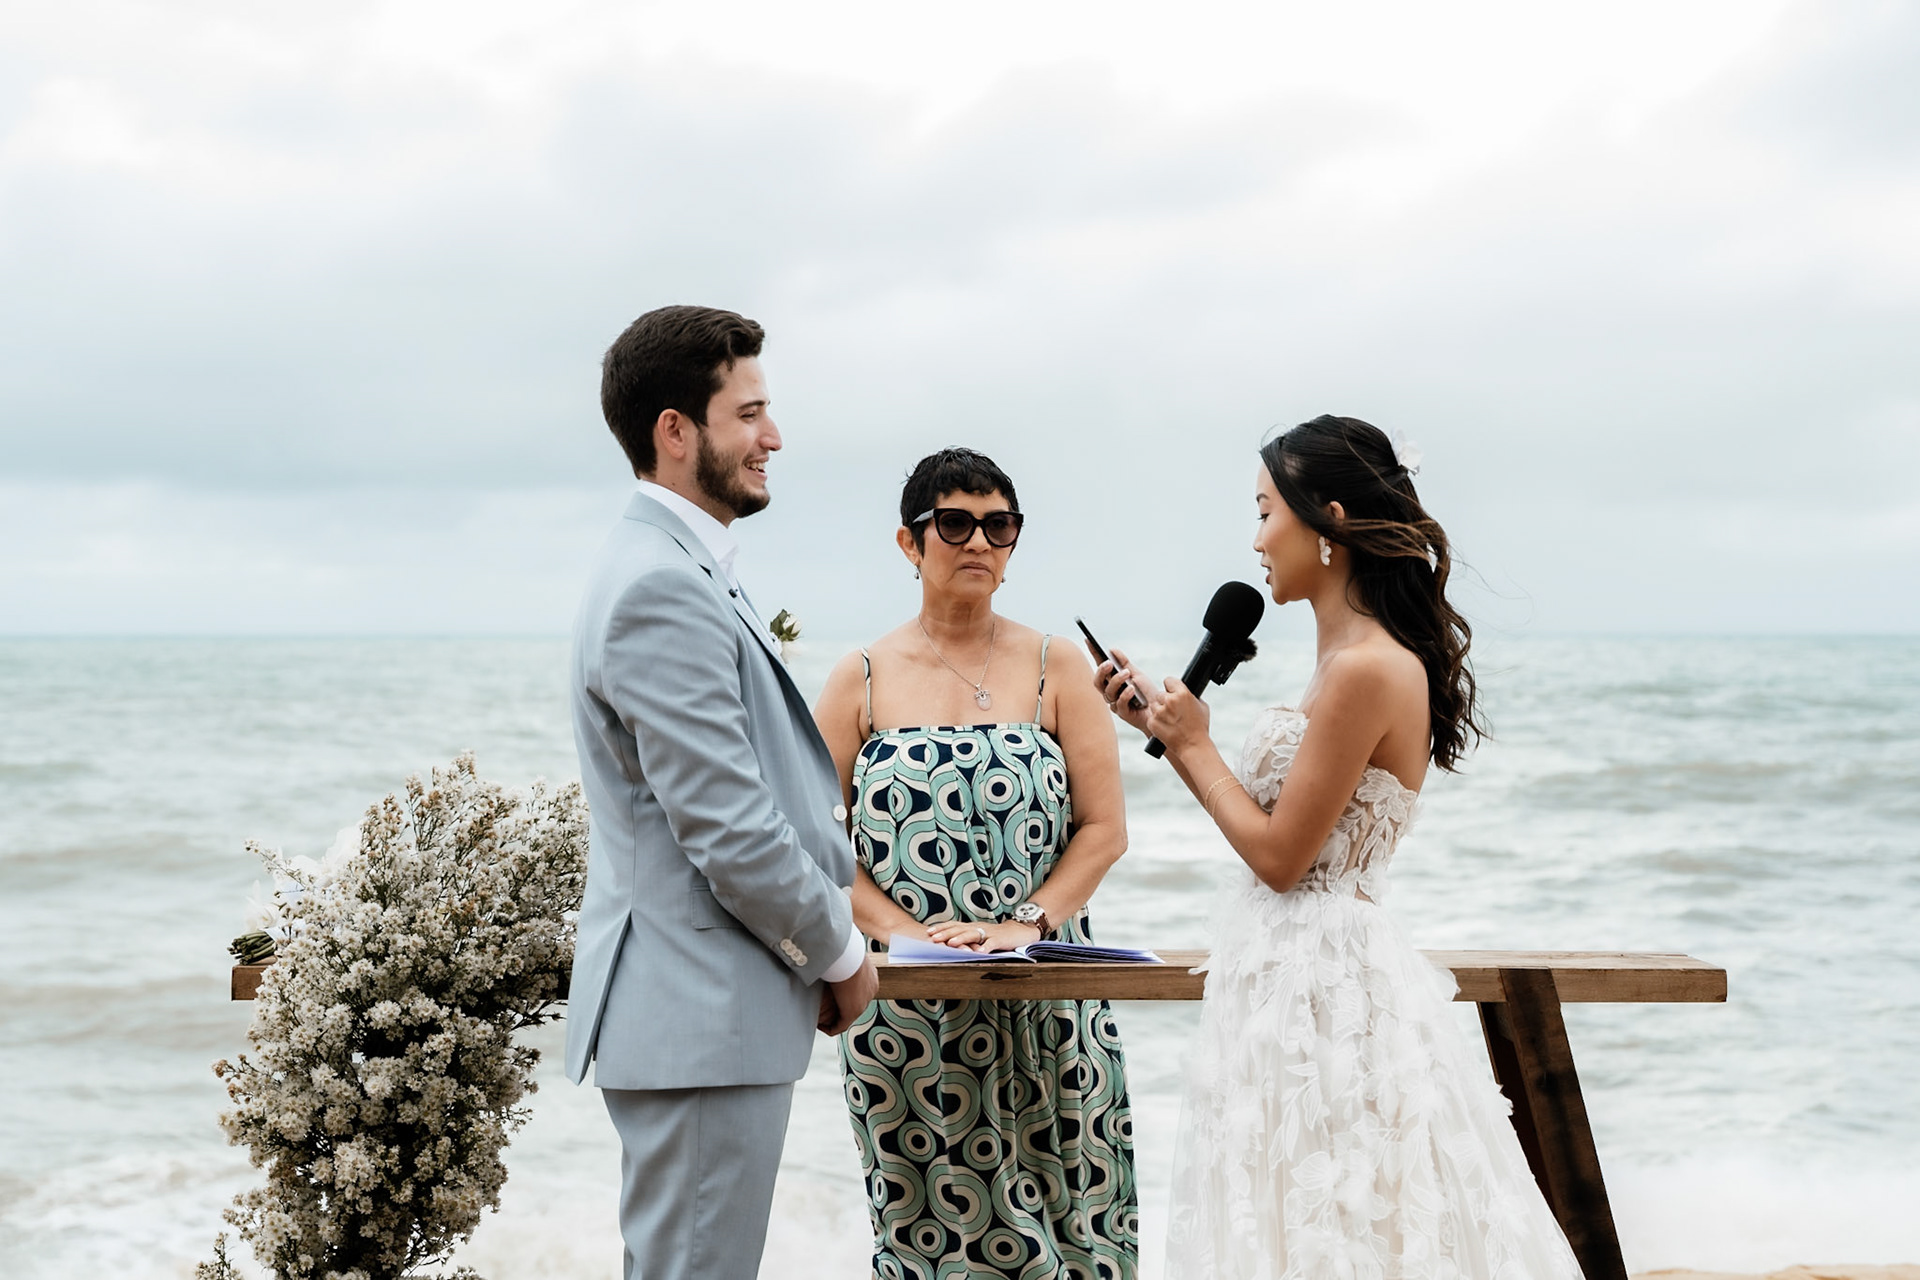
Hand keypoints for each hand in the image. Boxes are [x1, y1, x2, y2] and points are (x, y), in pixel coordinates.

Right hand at [819, 953, 878, 1035]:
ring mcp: (863, 1002)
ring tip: (820, 1017)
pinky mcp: (853, 1012)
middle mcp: (869, 990)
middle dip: (839, 1007)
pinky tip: (819, 1025)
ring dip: (833, 1017)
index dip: (844, 994)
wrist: (847, 955)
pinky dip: (829, 1028)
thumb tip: (829, 948)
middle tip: (824, 1008)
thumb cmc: (842, 949)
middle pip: (854, 1003)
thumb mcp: (843, 952)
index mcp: (870, 976)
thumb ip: (839, 954)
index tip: (832, 994)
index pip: (858, 990)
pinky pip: (841, 1026)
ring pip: (847, 1016)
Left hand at [926, 919, 1042, 952]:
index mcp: (972, 926)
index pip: (954, 925)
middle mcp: (978, 928)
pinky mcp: (1000, 940)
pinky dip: (985, 948)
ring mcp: (989, 933)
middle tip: (933, 938)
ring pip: (973, 935)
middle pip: (960, 929)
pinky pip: (992, 944)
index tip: (928, 932)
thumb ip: (967, 940)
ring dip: (961, 939)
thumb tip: (949, 946)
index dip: (942, 928)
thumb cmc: (997, 936)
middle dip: (946, 933)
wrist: (1020, 931)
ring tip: (950, 944)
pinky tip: (979, 953)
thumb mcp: (980, 936)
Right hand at [1095, 647, 1160, 735]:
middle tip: (1109, 663)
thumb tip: (1112, 649)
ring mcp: (1115, 704)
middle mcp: (1110, 693)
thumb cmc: (1146, 693)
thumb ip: (1124, 663)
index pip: (1100, 667)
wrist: (1160, 709)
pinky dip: (1125, 695)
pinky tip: (1132, 688)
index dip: (1093, 654)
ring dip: (1117, 681)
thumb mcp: (1136, 674)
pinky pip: (1120, 704)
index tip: (1089, 640)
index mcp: (1111, 682)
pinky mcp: (1123, 713)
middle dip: (1101, 671)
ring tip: (1127, 674)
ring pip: (1108, 692)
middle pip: (1098, 682)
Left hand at [1143, 674, 1209, 753]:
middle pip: (1160, 694)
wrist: (1193, 745)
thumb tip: (1183, 689)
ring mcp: (1159, 712)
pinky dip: (1156, 721)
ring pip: (1154, 705)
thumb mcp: (1202, 706)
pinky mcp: (1152, 722)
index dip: (1171, 687)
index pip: (1168, 680)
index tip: (1172, 692)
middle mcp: (1169, 700)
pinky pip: (1151, 717)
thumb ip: (1191, 695)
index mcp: (1182, 693)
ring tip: (1171, 720)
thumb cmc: (1199, 726)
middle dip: (1165, 701)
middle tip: (1173, 711)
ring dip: (1160, 710)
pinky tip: (1166, 727)